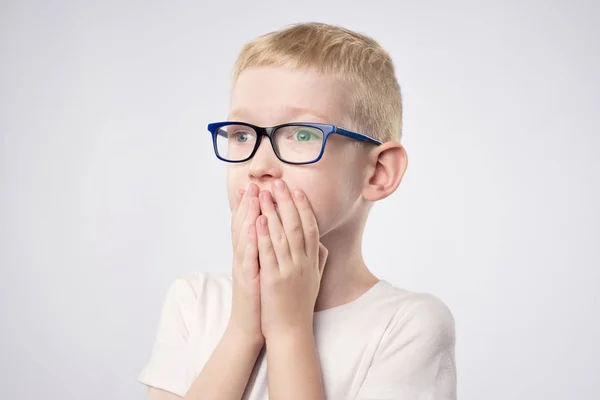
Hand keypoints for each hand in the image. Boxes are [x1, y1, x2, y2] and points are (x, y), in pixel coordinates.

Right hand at [227, 183, 263, 344]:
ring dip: (248, 214)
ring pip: (245, 236)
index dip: (254, 205)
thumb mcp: (267, 272)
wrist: (252, 328)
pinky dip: (251, 240)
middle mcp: (245, 258)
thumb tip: (279, 239)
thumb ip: (270, 254)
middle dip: (249, 202)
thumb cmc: (262, 300)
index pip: (252, 224)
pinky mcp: (247, 280)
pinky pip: (249, 257)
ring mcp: (244, 267)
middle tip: (253, 182)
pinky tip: (255, 226)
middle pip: (245, 225)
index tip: (258, 185)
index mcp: (252, 255)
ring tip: (253, 195)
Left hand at [256, 179, 327, 339]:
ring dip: (273, 212)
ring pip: (282, 235)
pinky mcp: (274, 279)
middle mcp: (303, 263)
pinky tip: (258, 220)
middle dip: (287, 202)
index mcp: (312, 262)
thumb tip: (322, 245)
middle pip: (297, 226)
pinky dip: (264, 235)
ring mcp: (289, 271)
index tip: (298, 190)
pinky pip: (269, 253)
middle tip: (279, 183)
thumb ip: (319, 261)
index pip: (311, 228)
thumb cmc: (300, 306)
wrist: (291, 331)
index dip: (305, 208)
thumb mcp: (315, 281)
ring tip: (265, 194)